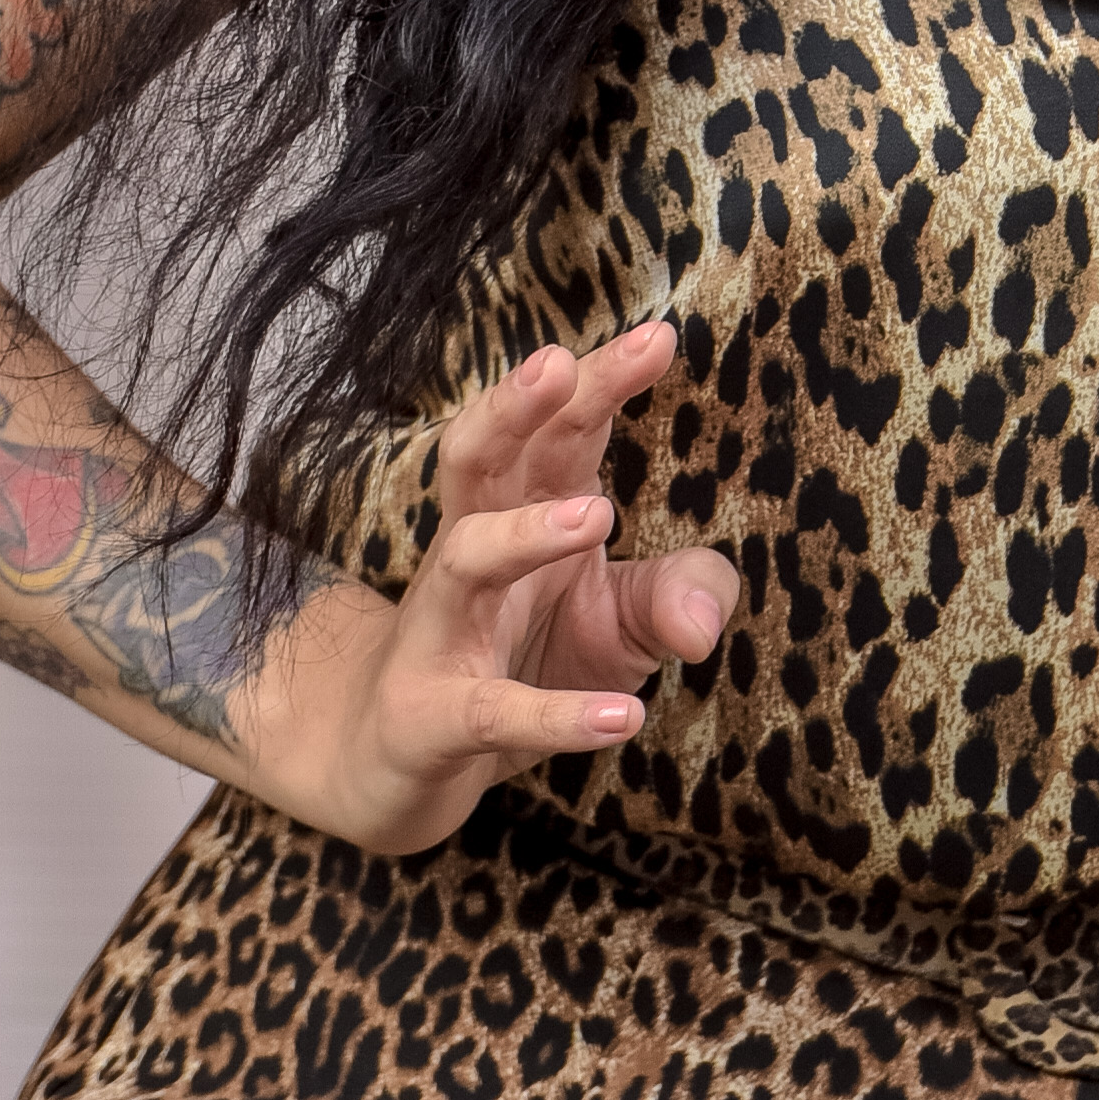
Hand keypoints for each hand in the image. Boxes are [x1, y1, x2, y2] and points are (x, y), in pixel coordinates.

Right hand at [223, 321, 737, 855]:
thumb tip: (706, 621)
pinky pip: (490, 712)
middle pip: (481, 460)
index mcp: (521, 513)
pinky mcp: (432, 718)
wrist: (392, 763)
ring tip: (596, 513)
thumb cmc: (519, 666)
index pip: (557, 434)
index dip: (598, 383)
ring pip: (466, 560)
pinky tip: (622, 719)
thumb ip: (671, 597)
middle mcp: (474, 555)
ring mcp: (443, 632)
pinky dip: (555, 716)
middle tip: (558, 363)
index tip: (659, 336)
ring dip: (525, 533)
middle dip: (514, 407)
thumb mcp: (616, 627)